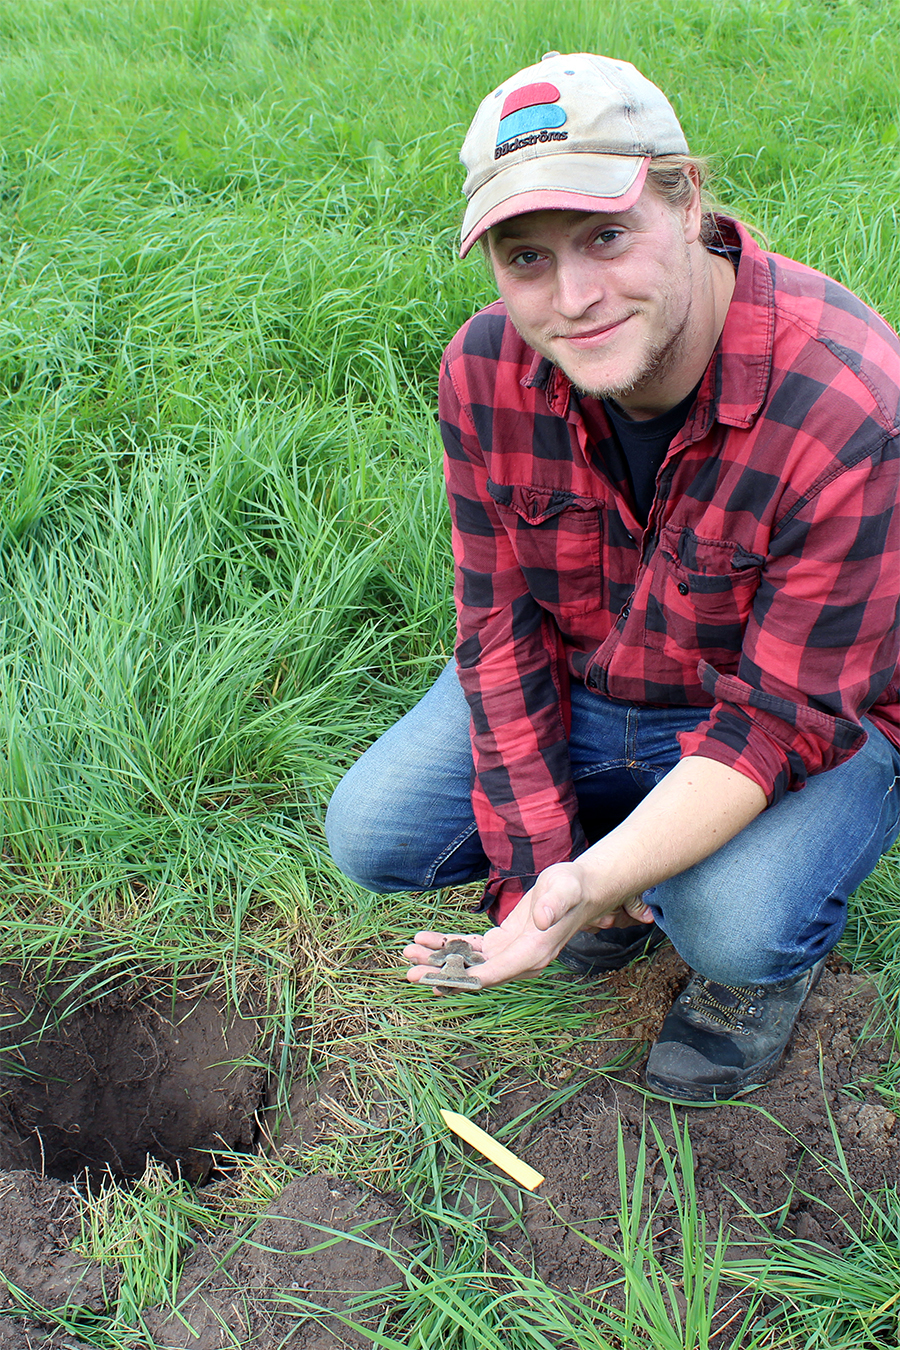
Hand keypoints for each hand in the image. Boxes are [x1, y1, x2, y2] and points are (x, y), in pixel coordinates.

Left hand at [402, 861, 652, 992]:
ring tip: (408, 952)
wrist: (582, 888)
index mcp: (532, 953)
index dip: (462, 977)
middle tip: (409, 969)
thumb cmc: (572, 887)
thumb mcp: (564, 889)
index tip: (434, 978)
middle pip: (475, 973)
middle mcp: (520, 961)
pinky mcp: (504, 944)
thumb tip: (541, 917)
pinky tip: (426, 941)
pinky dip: (450, 947)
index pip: (493, 972)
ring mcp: (511, 955)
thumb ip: (553, 904)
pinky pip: (472, 950)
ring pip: (469, 964)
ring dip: (439, 960)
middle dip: (441, 972)